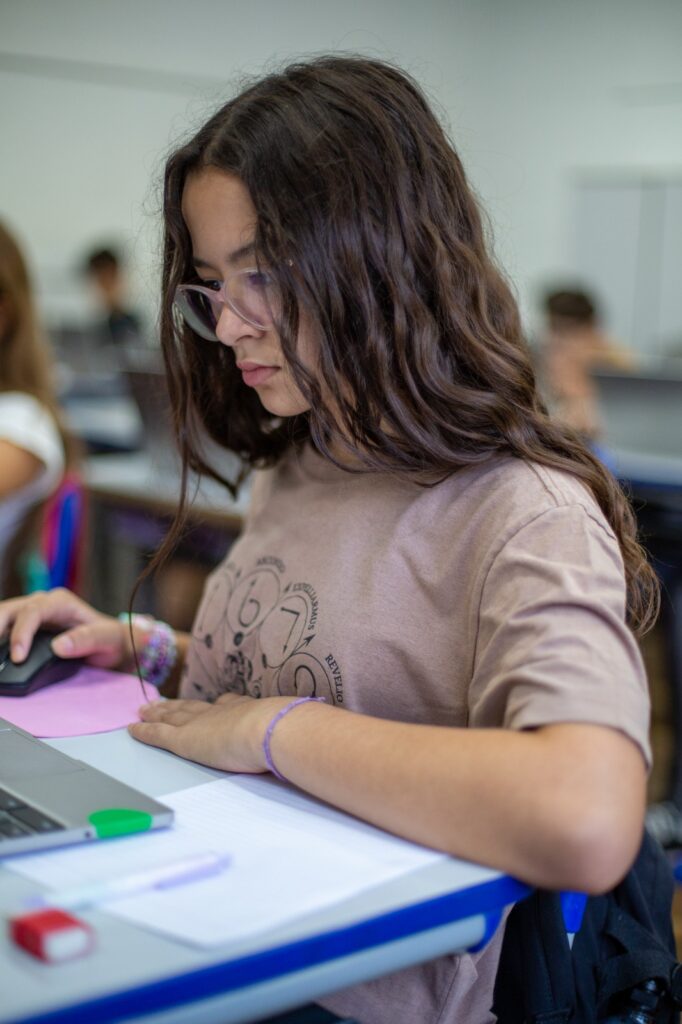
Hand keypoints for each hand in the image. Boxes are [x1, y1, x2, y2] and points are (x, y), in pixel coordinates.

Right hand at [0, 588, 131, 669]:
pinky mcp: (25, 627)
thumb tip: (58, 646)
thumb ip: (87, 640)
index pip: (33, 612)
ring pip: (3, 616)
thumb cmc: (111, 639)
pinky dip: (0, 639)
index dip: (21, 633)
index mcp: (61, 602)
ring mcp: (31, 614)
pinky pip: (5, 629)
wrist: (113, 644)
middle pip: (10, 610)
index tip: (18, 657)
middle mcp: (42, 603)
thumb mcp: (109, 638)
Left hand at [128, 692, 292, 773]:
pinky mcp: (184, 739)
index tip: (216, 701)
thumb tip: (312, 733)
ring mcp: (201, 724)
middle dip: (178, 705)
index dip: (218, 704)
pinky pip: (158, 734)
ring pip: (172, 716)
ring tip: (145, 709)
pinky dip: (144, 730)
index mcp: (246, 710)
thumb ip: (293, 731)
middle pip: (193, 707)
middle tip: (163, 702)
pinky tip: (132, 727)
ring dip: (158, 712)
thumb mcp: (290, 728)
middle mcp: (221, 711)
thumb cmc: (286, 731)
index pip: (228, 704)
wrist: (271, 729)